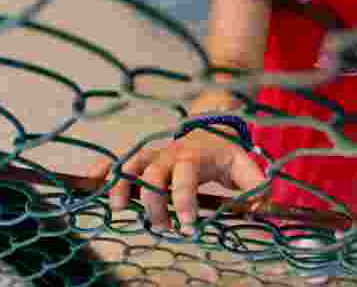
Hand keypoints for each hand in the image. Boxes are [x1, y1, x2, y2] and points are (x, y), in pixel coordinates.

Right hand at [87, 129, 265, 233]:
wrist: (213, 128)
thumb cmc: (226, 153)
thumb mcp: (245, 166)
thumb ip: (255, 185)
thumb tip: (264, 206)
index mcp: (195, 155)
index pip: (185, 177)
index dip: (184, 202)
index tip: (188, 226)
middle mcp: (171, 154)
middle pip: (153, 175)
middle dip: (154, 204)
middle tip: (163, 228)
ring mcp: (155, 155)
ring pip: (132, 164)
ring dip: (123, 185)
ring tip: (120, 209)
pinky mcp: (145, 160)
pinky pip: (120, 160)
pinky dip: (104, 168)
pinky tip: (92, 181)